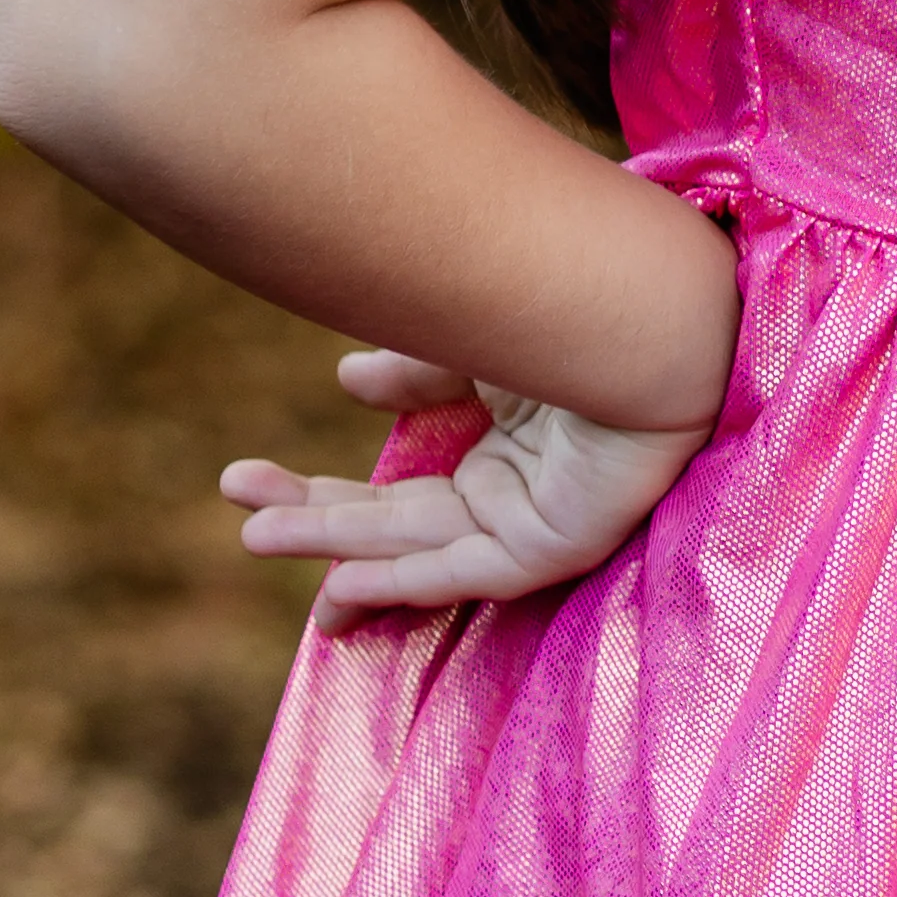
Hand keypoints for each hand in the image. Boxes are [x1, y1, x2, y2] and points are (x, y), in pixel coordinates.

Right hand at [223, 345, 719, 637]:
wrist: (656, 310)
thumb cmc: (583, 314)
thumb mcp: (476, 342)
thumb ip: (417, 371)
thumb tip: (347, 380)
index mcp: (500, 454)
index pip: (397, 493)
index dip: (324, 499)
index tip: (249, 492)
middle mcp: (514, 492)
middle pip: (394, 523)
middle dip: (315, 523)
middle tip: (240, 520)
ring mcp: (534, 521)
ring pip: (414, 548)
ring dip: (337, 548)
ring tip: (257, 535)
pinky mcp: (558, 542)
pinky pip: (467, 571)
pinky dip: (403, 580)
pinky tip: (342, 585)